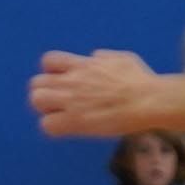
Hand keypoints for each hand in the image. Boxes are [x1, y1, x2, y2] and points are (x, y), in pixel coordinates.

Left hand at [28, 49, 157, 136]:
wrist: (148, 101)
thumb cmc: (140, 80)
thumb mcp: (122, 58)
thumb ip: (105, 57)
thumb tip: (95, 56)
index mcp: (82, 65)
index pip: (48, 61)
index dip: (52, 72)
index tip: (63, 81)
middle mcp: (71, 80)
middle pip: (36, 83)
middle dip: (44, 92)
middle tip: (59, 102)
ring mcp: (71, 101)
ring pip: (36, 100)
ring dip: (45, 109)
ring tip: (61, 115)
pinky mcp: (75, 121)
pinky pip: (47, 125)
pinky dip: (54, 127)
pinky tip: (68, 128)